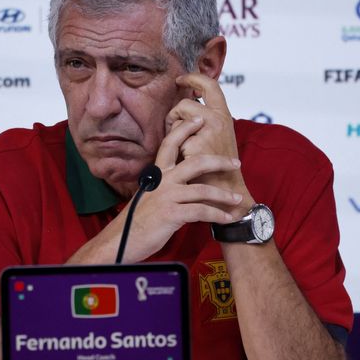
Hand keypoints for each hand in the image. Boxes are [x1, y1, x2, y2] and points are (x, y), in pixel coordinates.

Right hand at [113, 117, 243, 261]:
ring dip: (224, 195)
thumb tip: (184, 180)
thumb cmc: (138, 219)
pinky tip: (226, 218)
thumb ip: (166, 184)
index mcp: (157, 173)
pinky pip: (201, 211)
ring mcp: (167, 196)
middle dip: (219, 161)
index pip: (170, 143)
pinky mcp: (171, 214)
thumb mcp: (151, 194)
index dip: (184, 129)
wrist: (122, 241)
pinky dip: (217, 215)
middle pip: (196, 162)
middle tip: (235, 162)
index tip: (198, 119)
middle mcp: (163, 181)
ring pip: (203, 189)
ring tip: (237, 199)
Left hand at [165, 73, 253, 218]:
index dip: (194, 78)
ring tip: (182, 148)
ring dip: (173, 131)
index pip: (210, 85)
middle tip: (175, 129)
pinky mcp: (196, 145)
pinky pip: (174, 139)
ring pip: (178, 119)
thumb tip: (184, 109)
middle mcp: (218, 119)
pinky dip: (176, 150)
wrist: (227, 193)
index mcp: (224, 115)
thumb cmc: (220, 168)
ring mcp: (208, 131)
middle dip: (174, 115)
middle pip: (185, 103)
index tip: (180, 79)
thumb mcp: (219, 137)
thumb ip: (205, 121)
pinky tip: (185, 161)